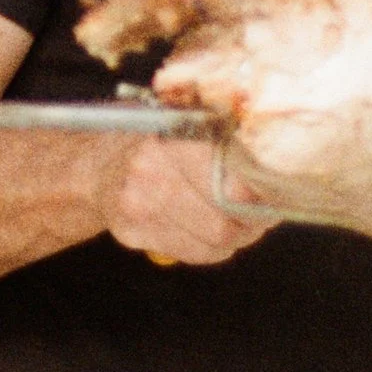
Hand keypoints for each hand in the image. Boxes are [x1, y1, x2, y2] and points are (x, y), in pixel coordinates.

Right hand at [104, 137, 275, 266]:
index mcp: (172, 137)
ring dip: (235, 237)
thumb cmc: (156, 141)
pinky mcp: (132, 233)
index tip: (272, 193)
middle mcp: (151, 172)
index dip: (261, 195)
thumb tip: (273, 161)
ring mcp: (138, 206)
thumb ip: (226, 131)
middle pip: (224, 222)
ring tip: (238, 221)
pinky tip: (210, 230)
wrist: (98, 164)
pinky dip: (212, 248)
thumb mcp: (188, 118)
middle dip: (251, 222)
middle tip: (261, 213)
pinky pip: (193, 253)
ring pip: (213, 243)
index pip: (233, 185)